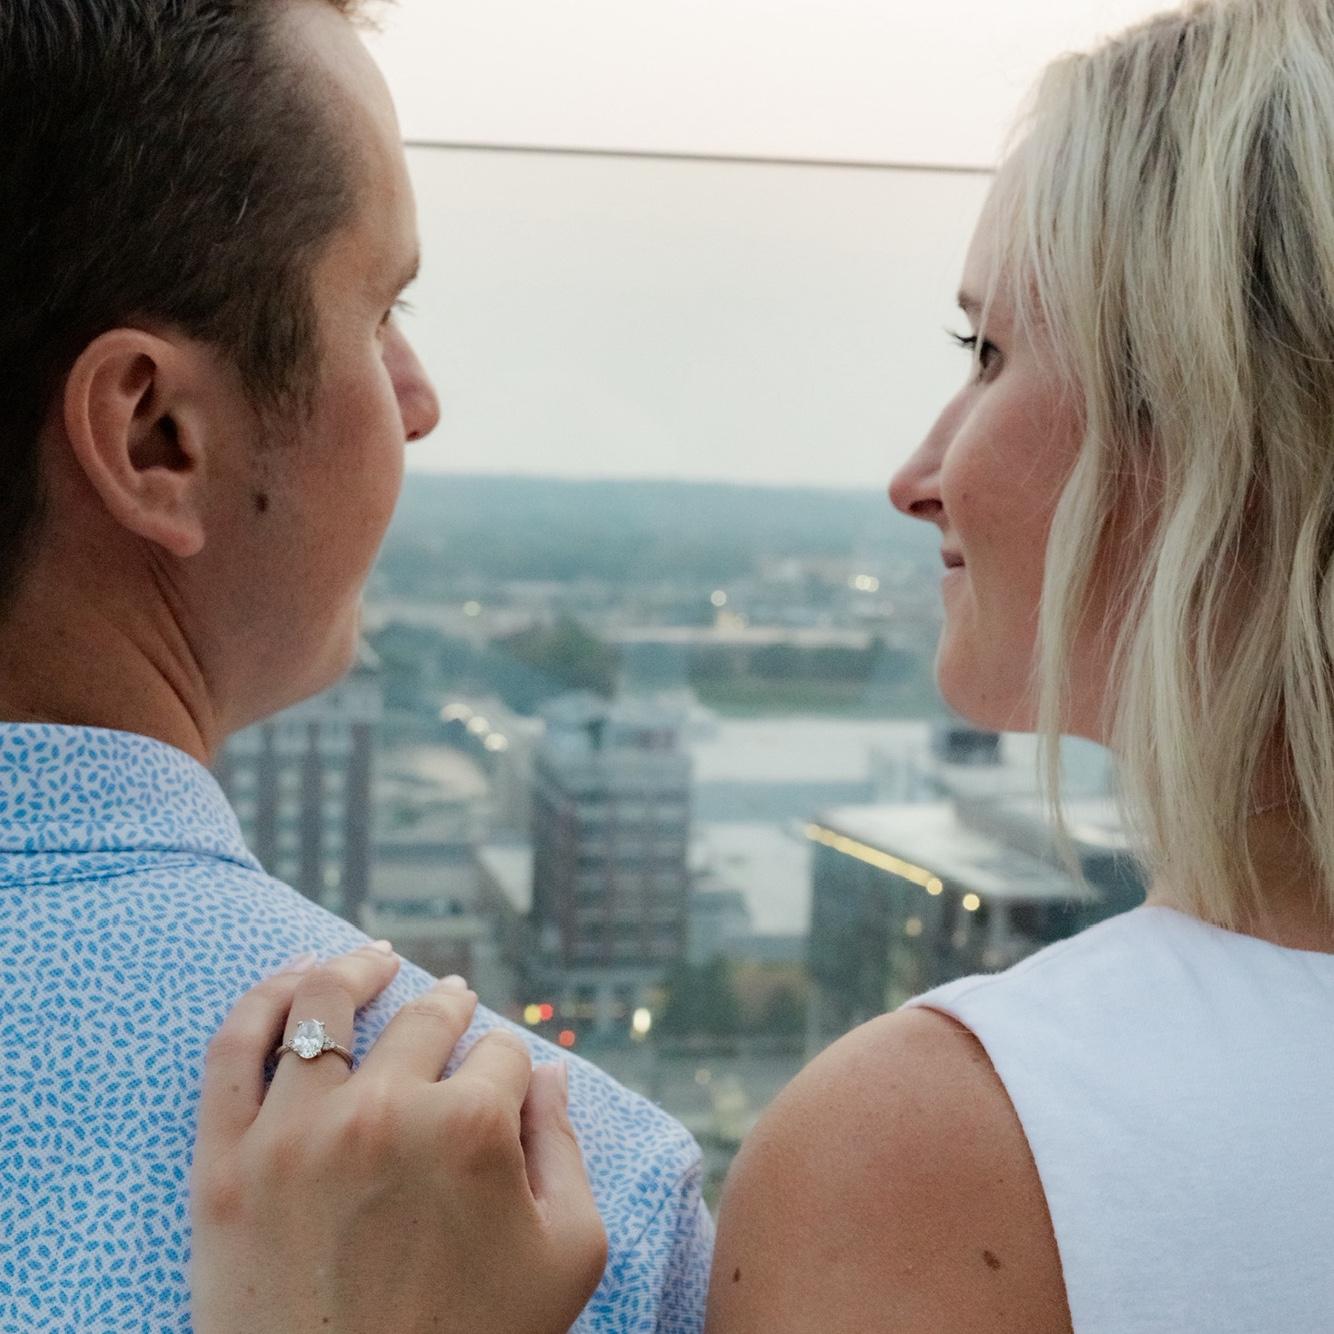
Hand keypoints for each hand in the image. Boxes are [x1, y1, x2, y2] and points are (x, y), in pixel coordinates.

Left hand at [189, 946, 607, 1333]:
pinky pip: (233, 1050)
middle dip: (449, 1007)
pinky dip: (264, 997)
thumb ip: (566, 1149)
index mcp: (470, 1128)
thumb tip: (547, 1074)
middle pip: (425, 1021)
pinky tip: (294, 976)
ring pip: (325, 1006)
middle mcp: (382, 1111)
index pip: (501, 1057)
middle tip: (451, 1001)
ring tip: (372, 959)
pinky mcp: (225, 1166)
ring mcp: (294, 1134)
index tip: (502, 1088)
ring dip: (358, 970)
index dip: (510, 1072)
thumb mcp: (568, 1257)